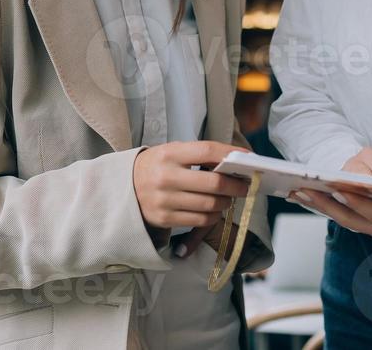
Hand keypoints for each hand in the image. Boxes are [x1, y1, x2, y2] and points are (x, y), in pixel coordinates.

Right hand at [132, 141, 249, 238]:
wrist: (124, 189)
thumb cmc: (157, 167)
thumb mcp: (172, 152)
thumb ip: (199, 155)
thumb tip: (235, 161)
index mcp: (169, 154)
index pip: (207, 151)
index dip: (231, 154)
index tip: (248, 158)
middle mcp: (166, 176)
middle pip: (214, 182)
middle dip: (236, 185)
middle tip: (245, 186)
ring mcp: (164, 200)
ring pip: (210, 204)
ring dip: (226, 202)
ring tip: (229, 198)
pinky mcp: (164, 218)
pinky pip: (199, 220)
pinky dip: (213, 216)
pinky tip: (214, 210)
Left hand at [292, 187, 371, 263]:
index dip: (359, 204)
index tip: (341, 190)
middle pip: (352, 219)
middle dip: (328, 204)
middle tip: (305, 190)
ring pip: (345, 219)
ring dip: (323, 206)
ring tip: (301, 191)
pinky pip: (348, 218)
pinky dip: (330, 207)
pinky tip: (314, 197)